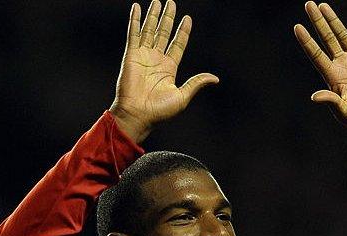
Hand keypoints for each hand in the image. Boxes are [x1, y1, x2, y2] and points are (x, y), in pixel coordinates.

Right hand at [110, 1, 218, 143]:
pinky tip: (137, 7)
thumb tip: (215, 78)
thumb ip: (196, 83)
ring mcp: (143, 55)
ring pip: (150, 30)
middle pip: (164, 33)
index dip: (183, 31)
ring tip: (159, 1)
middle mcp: (157, 59)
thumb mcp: (183, 96)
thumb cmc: (160, 110)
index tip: (187, 18)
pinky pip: (133, 33)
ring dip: (154, 15)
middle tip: (172, 3)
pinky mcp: (131, 55)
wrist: (139, 114)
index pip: (178, 44)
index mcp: (169, 68)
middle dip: (168, 18)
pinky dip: (135, 20)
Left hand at [295, 2, 346, 153]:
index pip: (316, 54)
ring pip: (343, 35)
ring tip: (323, 6)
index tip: (297, 27)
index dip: (307, 41)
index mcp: (333, 76)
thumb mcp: (344, 112)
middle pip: (327, 39)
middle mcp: (342, 65)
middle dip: (317, 22)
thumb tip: (315, 96)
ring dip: (334, 20)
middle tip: (308, 4)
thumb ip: (331, 101)